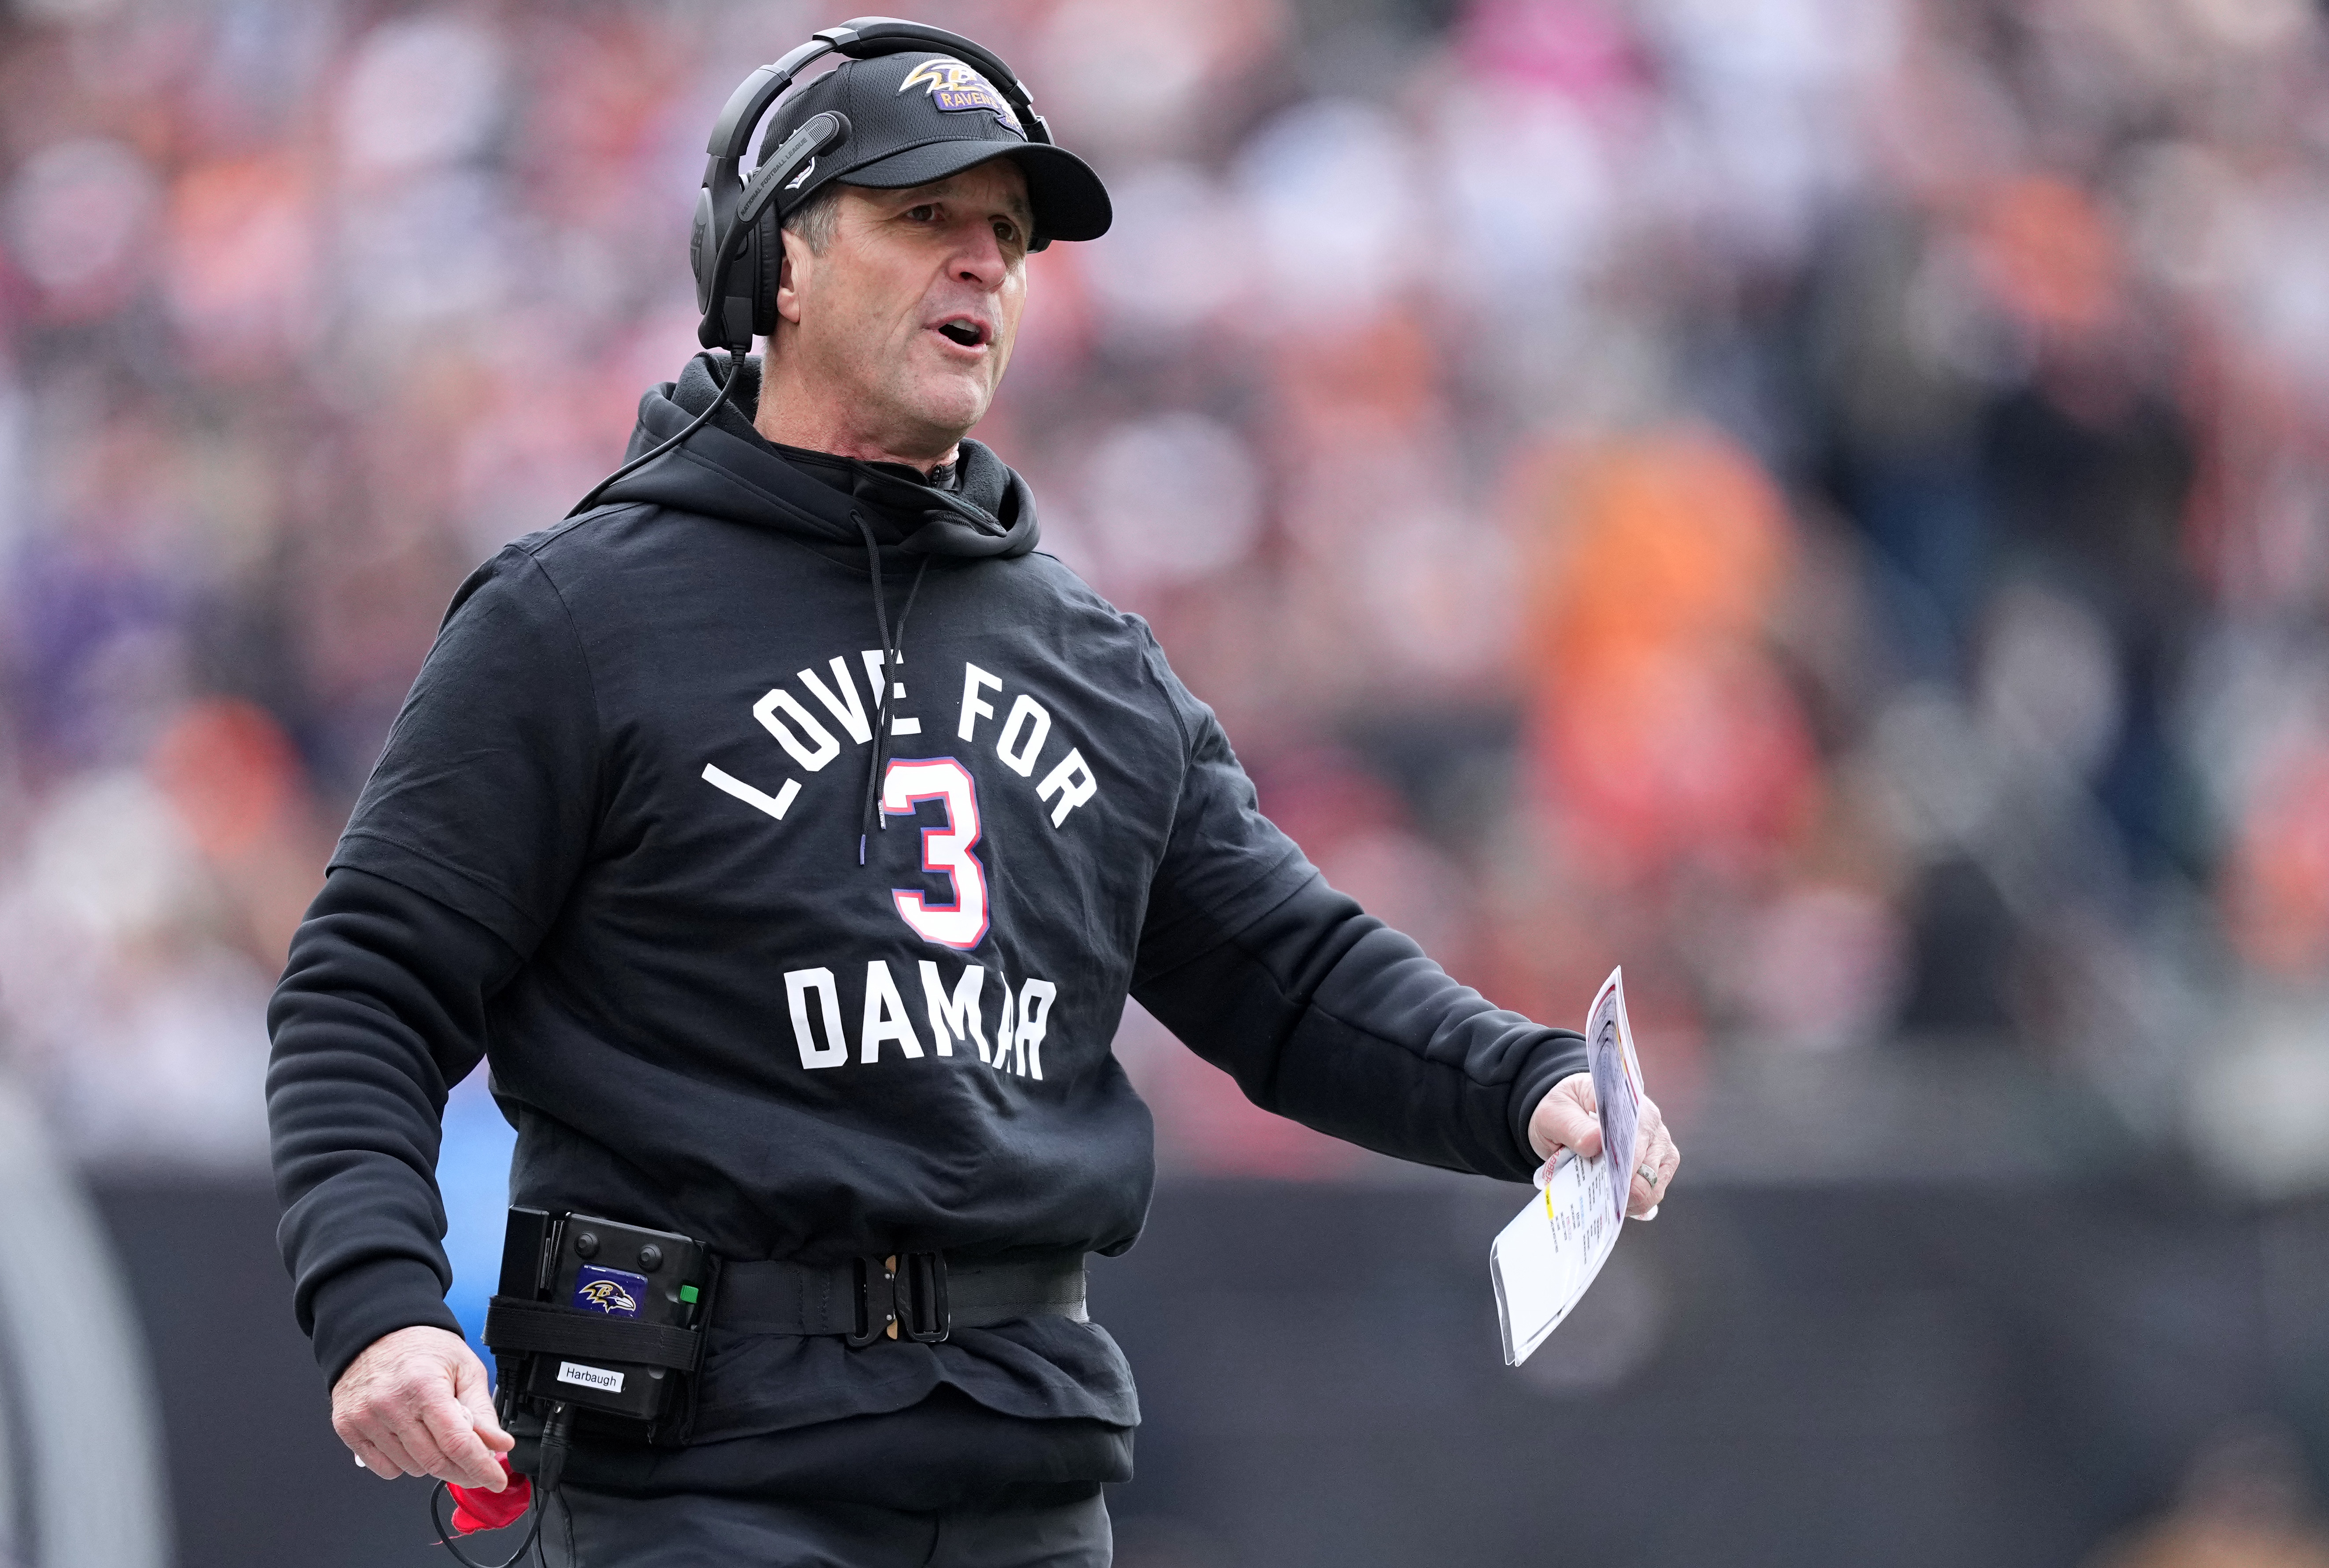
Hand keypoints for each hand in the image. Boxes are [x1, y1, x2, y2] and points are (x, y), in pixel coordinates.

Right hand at [333, 1325, 513, 1489]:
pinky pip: (384, 1468)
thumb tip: (499, 1444)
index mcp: (423, 1386)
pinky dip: (403, 1463)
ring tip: (436, 1435)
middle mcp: (390, 1405)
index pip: (456, 1443)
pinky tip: (410, 1439)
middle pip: (434, 1462)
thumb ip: (481, 1410)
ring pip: (411, 1468)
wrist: (376, 1330)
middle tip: (475, 1464)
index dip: (480, 1467)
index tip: (495, 1480)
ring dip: (432, 1463)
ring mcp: (365, 1419)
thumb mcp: (464, 1369)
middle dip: (462, 1470)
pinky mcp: (348, 1428)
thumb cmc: (422, 1347)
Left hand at [1527, 1072, 1681, 1219]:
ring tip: (1601, 1197)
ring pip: (1654, 1187)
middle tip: (1595, 1192)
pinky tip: (1612, 1199)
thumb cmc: (1563, 1111)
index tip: (1598, 1178)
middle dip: (1621, 1187)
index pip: (1635, 1141)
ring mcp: (1659, 1147)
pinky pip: (1653, 1194)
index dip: (1619, 1166)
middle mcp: (1652, 1125)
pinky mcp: (1659, 1166)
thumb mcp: (1555, 1114)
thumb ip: (1574, 1127)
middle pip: (1648, 1170)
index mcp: (1631, 1106)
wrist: (1565, 1117)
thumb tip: (1596, 1143)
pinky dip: (1633, 1203)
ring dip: (1627, 1198)